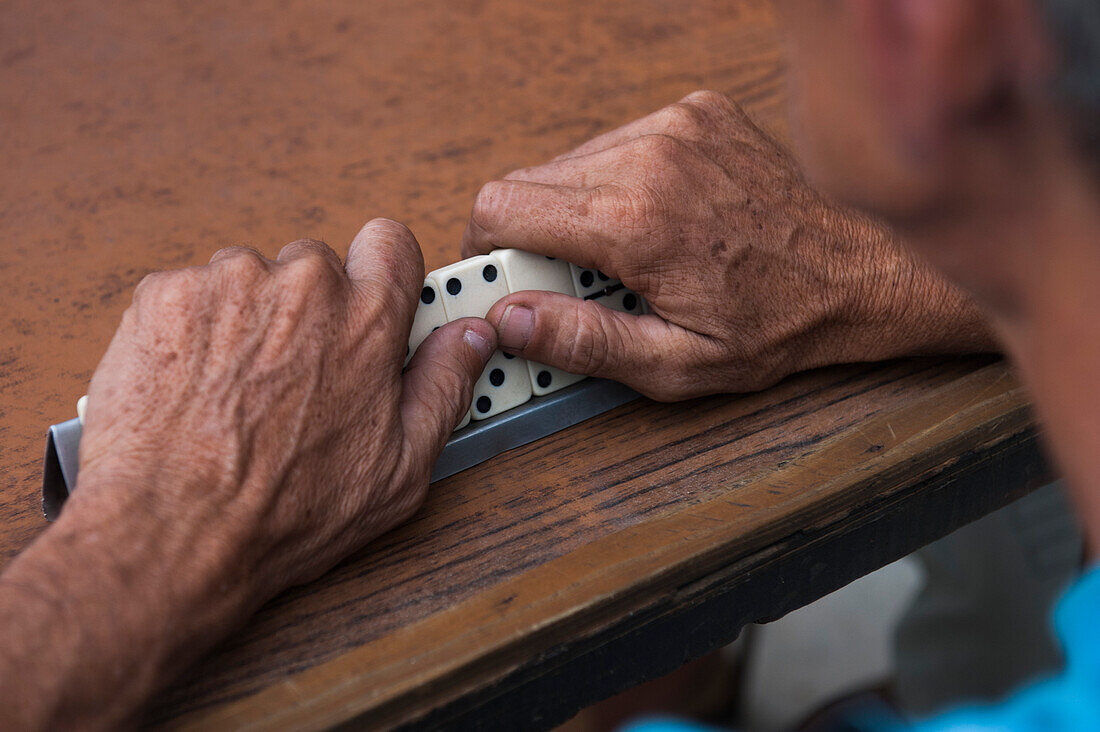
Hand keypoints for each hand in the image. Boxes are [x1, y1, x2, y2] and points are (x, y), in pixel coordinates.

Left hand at [75, 219, 494, 596]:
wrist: (172, 531)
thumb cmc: (284, 512)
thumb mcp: (401, 469)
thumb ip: (444, 387)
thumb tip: (470, 338)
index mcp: (368, 320)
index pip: (391, 243)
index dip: (380, 273)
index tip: (369, 301)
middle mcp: (303, 286)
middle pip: (315, 267)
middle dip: (307, 312)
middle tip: (293, 377)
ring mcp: (229, 283)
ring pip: (249, 280)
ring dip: (247, 320)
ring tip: (235, 392)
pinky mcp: (165, 293)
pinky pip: (190, 293)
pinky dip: (192, 330)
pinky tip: (193, 386)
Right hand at [462, 91, 992, 399]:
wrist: (864, 269)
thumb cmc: (780, 323)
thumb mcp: (677, 364)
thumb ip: (583, 342)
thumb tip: (510, 319)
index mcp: (636, 222)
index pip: (500, 207)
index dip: (485, 248)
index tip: (505, 278)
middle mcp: (650, 156)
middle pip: (527, 181)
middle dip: (532, 236)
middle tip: (575, 280)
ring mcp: (676, 125)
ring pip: (569, 161)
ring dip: (576, 209)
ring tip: (625, 253)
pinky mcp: (696, 112)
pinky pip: (618, 142)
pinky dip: (618, 181)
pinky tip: (658, 218)